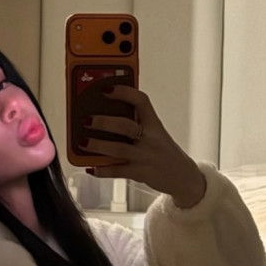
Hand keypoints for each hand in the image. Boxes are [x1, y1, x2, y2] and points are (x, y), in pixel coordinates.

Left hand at [79, 85, 205, 204]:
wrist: (183, 177)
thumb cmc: (164, 151)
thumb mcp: (156, 133)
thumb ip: (137, 123)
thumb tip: (105, 115)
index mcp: (154, 124)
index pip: (141, 101)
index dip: (123, 92)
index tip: (105, 88)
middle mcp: (151, 138)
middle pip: (124, 126)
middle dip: (103, 122)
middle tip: (85, 119)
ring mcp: (145, 157)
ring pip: (117, 149)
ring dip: (97, 145)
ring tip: (82, 142)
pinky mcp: (141, 173)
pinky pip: (118, 171)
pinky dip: (102, 170)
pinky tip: (91, 167)